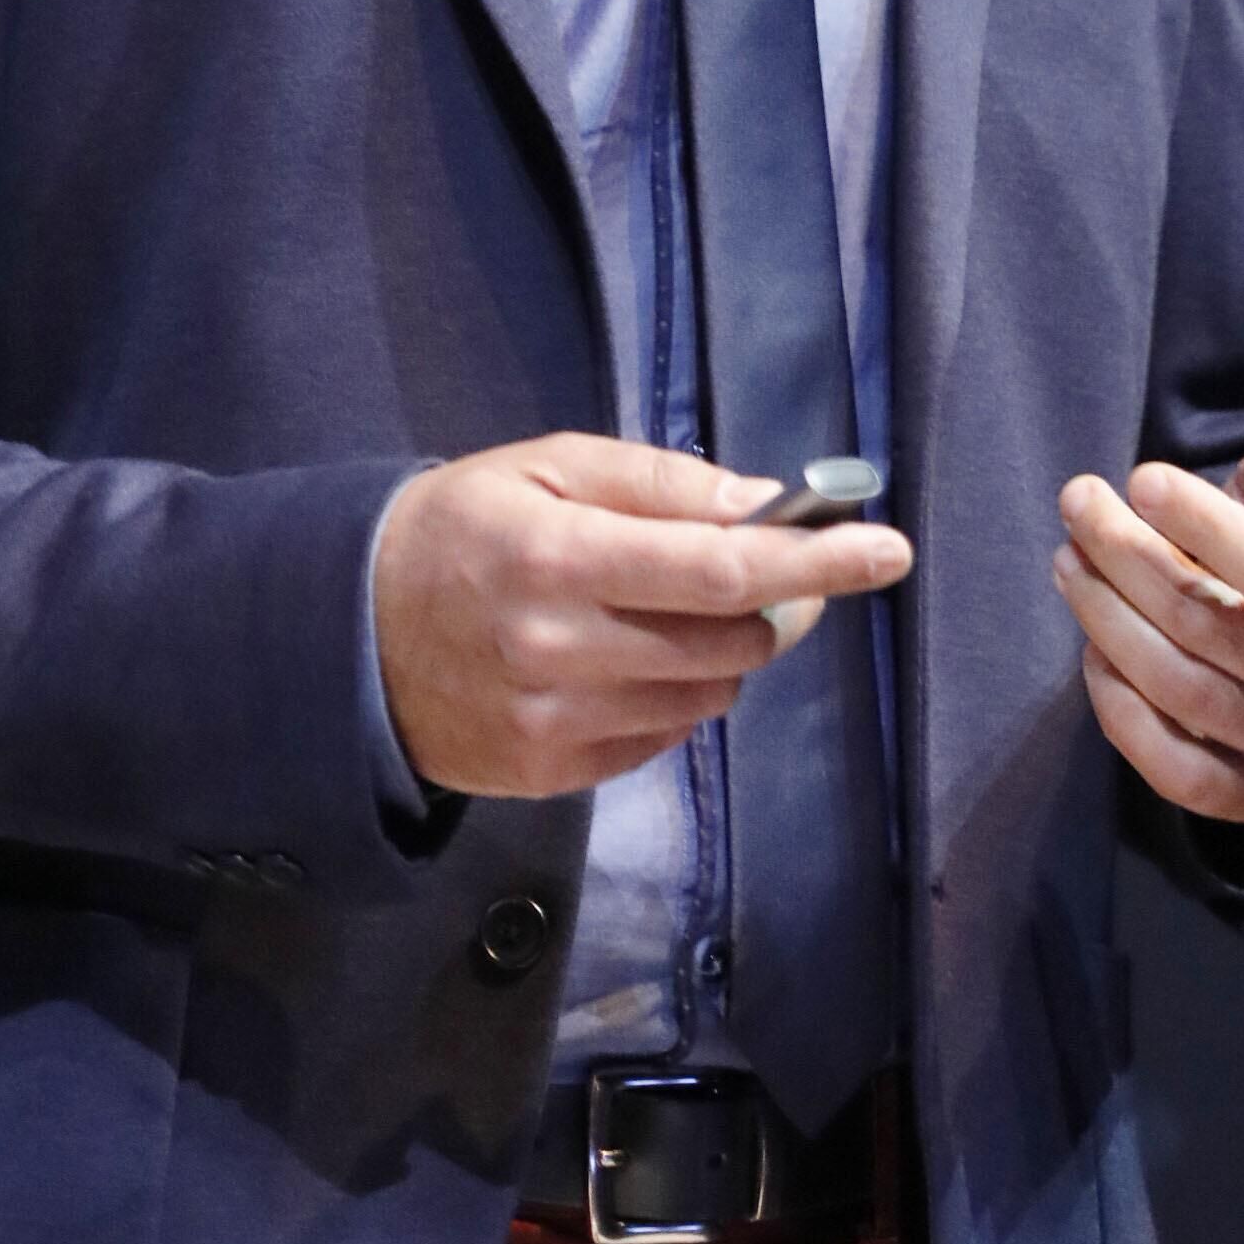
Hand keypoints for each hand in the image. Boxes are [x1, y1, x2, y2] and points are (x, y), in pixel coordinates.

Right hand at [374, 433, 912, 799]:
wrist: (355, 632)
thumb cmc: (466, 525)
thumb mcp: (550, 466)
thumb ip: (659, 483)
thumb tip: (763, 504)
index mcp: (558, 555)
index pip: (719, 569)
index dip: (816, 560)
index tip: (889, 549)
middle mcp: (558, 650)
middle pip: (729, 641)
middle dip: (770, 602)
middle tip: (758, 566)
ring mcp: (555, 724)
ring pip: (708, 697)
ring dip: (721, 651)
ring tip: (663, 609)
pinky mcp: (553, 776)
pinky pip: (664, 738)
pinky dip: (674, 695)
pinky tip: (625, 658)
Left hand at [1054, 383, 1243, 828]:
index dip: (1207, 527)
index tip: (1139, 478)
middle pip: (1214, 630)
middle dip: (1129, 559)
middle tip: (1077, 504)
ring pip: (1184, 692)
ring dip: (1107, 620)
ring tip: (1068, 561)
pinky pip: (1172, 768)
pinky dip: (1118, 708)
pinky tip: (1089, 648)